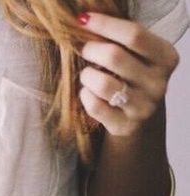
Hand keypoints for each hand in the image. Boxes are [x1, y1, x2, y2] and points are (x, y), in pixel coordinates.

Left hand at [77, 11, 179, 136]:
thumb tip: (85, 16)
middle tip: (84, 50)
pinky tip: (87, 92)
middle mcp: (159, 82)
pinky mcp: (124, 125)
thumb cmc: (131, 77)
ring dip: (87, 75)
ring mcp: (143, 106)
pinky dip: (85, 96)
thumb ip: (120, 38)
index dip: (104, 24)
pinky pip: (94, 106)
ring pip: (103, 84)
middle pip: (114, 56)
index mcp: (165, 57)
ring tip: (87, 74)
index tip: (83, 19)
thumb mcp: (136, 55)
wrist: (138, 118)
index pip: (134, 34)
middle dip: (91, 50)